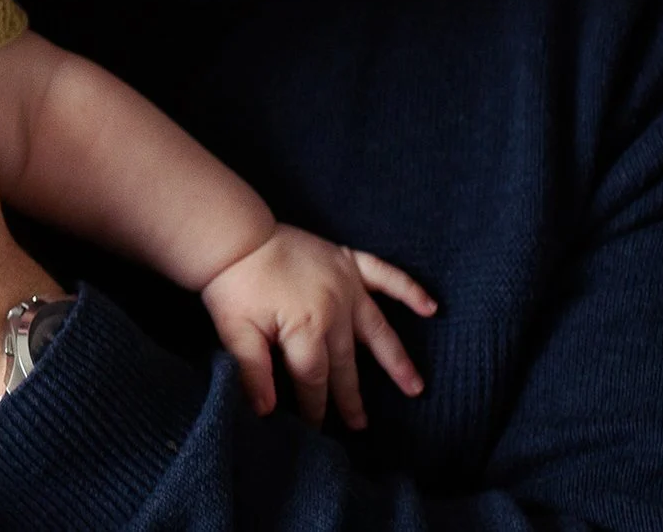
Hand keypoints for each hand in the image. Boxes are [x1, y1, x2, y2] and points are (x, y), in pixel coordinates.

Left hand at [199, 224, 435, 429]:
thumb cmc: (232, 284)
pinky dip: (408, 290)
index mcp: (306, 328)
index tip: (317, 429)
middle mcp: (335, 310)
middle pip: (345, 362)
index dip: (315, 406)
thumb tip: (265, 412)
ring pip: (378, 329)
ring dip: (396, 359)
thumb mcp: (234, 331)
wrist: (233, 233)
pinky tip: (430, 307)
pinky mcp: (347, 261)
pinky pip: (386, 274)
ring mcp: (346, 284)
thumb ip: (253, 371)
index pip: (314, 378)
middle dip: (351, 396)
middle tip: (360, 424)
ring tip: (414, 386)